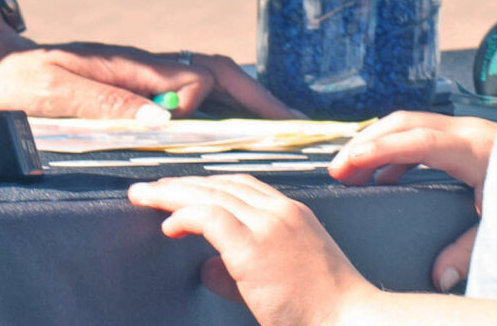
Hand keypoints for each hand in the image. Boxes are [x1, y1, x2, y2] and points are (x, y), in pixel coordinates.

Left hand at [0, 11, 297, 119]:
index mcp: (132, 67)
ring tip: (278, 127)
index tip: (219, 129)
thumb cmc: (17, 82)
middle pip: (216, 74)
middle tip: (296, 124)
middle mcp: (145, 67)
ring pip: (207, 81)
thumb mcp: (55, 96)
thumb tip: (163, 118)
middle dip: (258, 96)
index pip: (195, 81)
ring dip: (244, 101)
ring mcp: (142, 74)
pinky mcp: (133, 85)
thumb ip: (106, 104)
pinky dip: (218, 106)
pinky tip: (230, 126)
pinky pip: (188, 92)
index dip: (211, 106)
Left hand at [129, 173, 372, 324]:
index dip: (207, 184)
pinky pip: (208, 217)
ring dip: (171, 193)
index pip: (241, 185)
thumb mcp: (280, 283)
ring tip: (144, 197)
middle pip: (220, 184)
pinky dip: (183, 215)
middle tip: (149, 189)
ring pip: (209, 194)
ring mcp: (268, 225)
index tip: (180, 189)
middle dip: (181, 184)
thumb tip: (206, 267)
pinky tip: (168, 226)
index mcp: (292, 215)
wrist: (352, 323)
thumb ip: (240, 273)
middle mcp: (280, 212)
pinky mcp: (253, 246)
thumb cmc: (322, 312)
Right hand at [327, 112, 494, 291]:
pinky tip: (386, 175)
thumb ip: (467, 251)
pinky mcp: (466, 138)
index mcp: (473, 148)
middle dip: (364, 143)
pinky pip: (421, 136)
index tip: (344, 165)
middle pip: (401, 123)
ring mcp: (466, 130)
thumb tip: (438, 277)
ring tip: (352, 173)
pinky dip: (397, 151)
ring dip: (377, 145)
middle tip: (337, 170)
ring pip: (408, 125)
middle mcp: (466, 131)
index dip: (374, 152)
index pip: (411, 141)